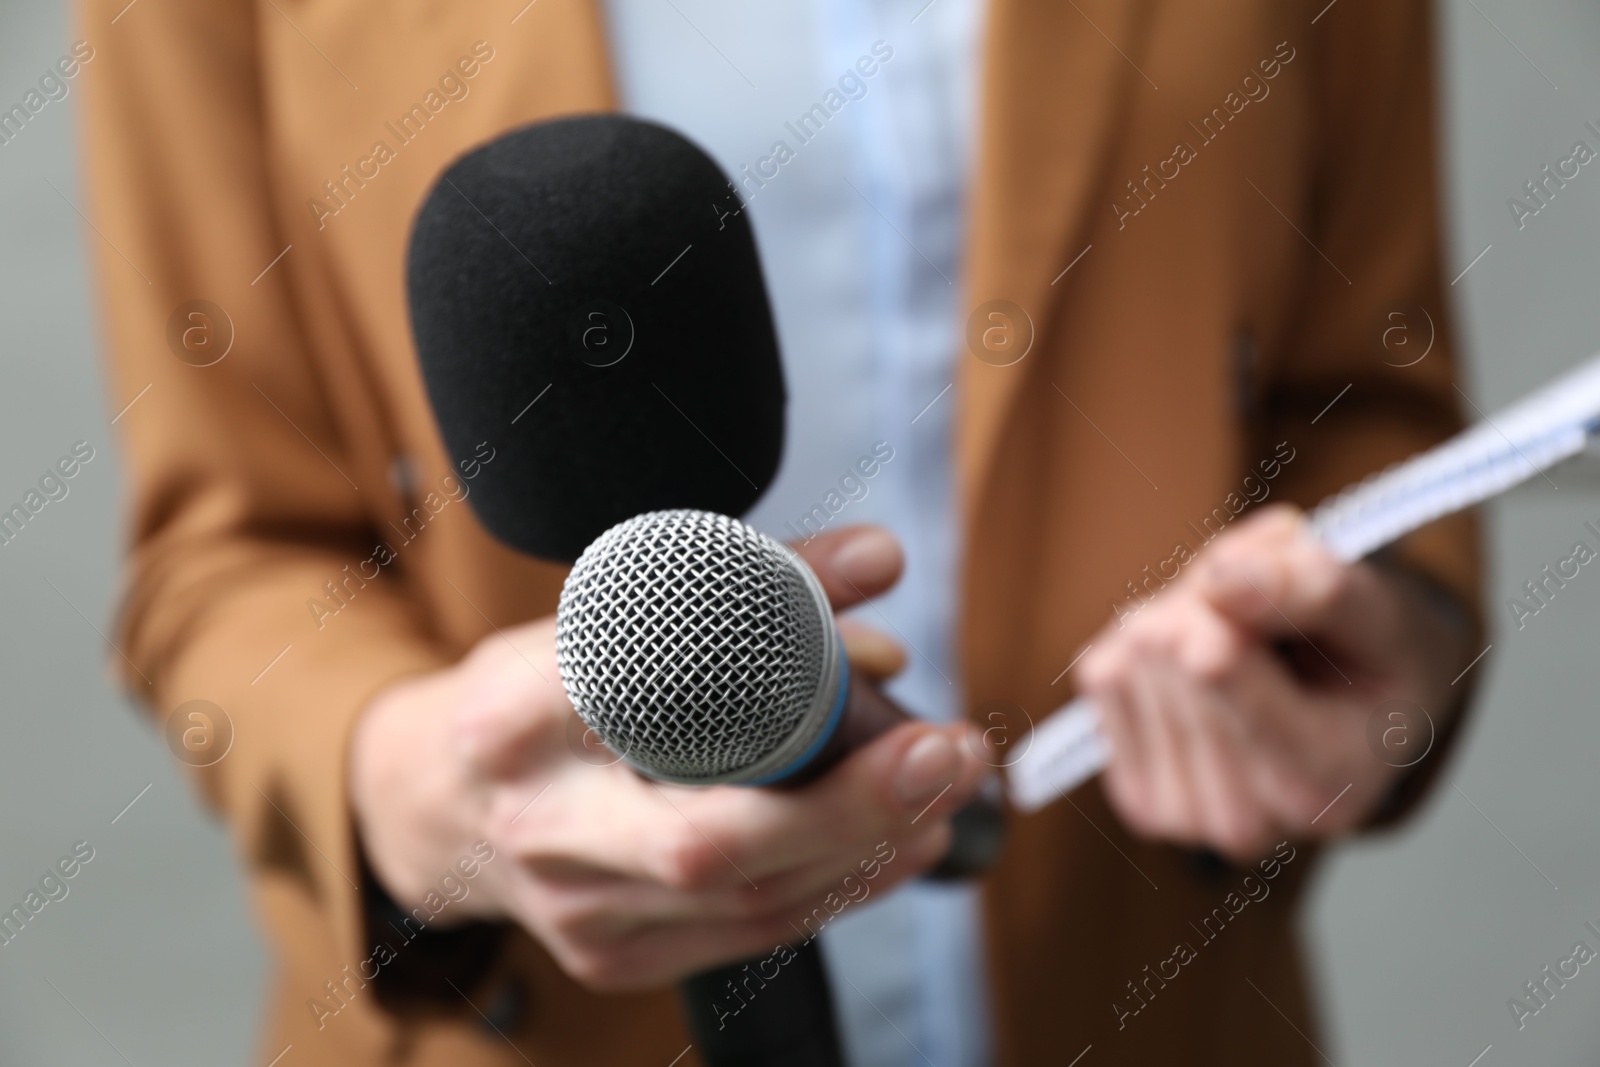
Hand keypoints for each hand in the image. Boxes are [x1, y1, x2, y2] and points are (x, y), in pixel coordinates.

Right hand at [349, 525, 987, 990]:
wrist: (429, 810)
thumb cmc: (523, 700)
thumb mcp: (591, 618)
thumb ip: (728, 589)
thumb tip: (874, 573)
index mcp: (516, 717)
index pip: (642, 688)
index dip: (756, 678)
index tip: (868, 651)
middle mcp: (541, 827)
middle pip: (709, 843)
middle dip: (852, 805)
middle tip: (950, 752)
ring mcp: (575, 911)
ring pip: (747, 902)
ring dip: (868, 848)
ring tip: (946, 788)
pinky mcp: (612, 958)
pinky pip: (749, 936)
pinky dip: (835, 887)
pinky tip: (895, 844)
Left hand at [1078, 504, 1470, 861]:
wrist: (1351, 710)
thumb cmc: (1370, 658)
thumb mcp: (1379, 609)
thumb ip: (1315, 590)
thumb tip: (1224, 580)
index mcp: (1328, 783)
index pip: (1235, 692)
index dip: (1221, 627)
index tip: (1221, 580)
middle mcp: (1252, 822)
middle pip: (1178, 668)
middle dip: (1205, 606)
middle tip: (1250, 596)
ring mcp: (1185, 818)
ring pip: (1133, 671)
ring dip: (1171, 619)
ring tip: (1231, 629)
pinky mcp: (1136, 793)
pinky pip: (1102, 679)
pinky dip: (1135, 643)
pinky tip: (1187, 655)